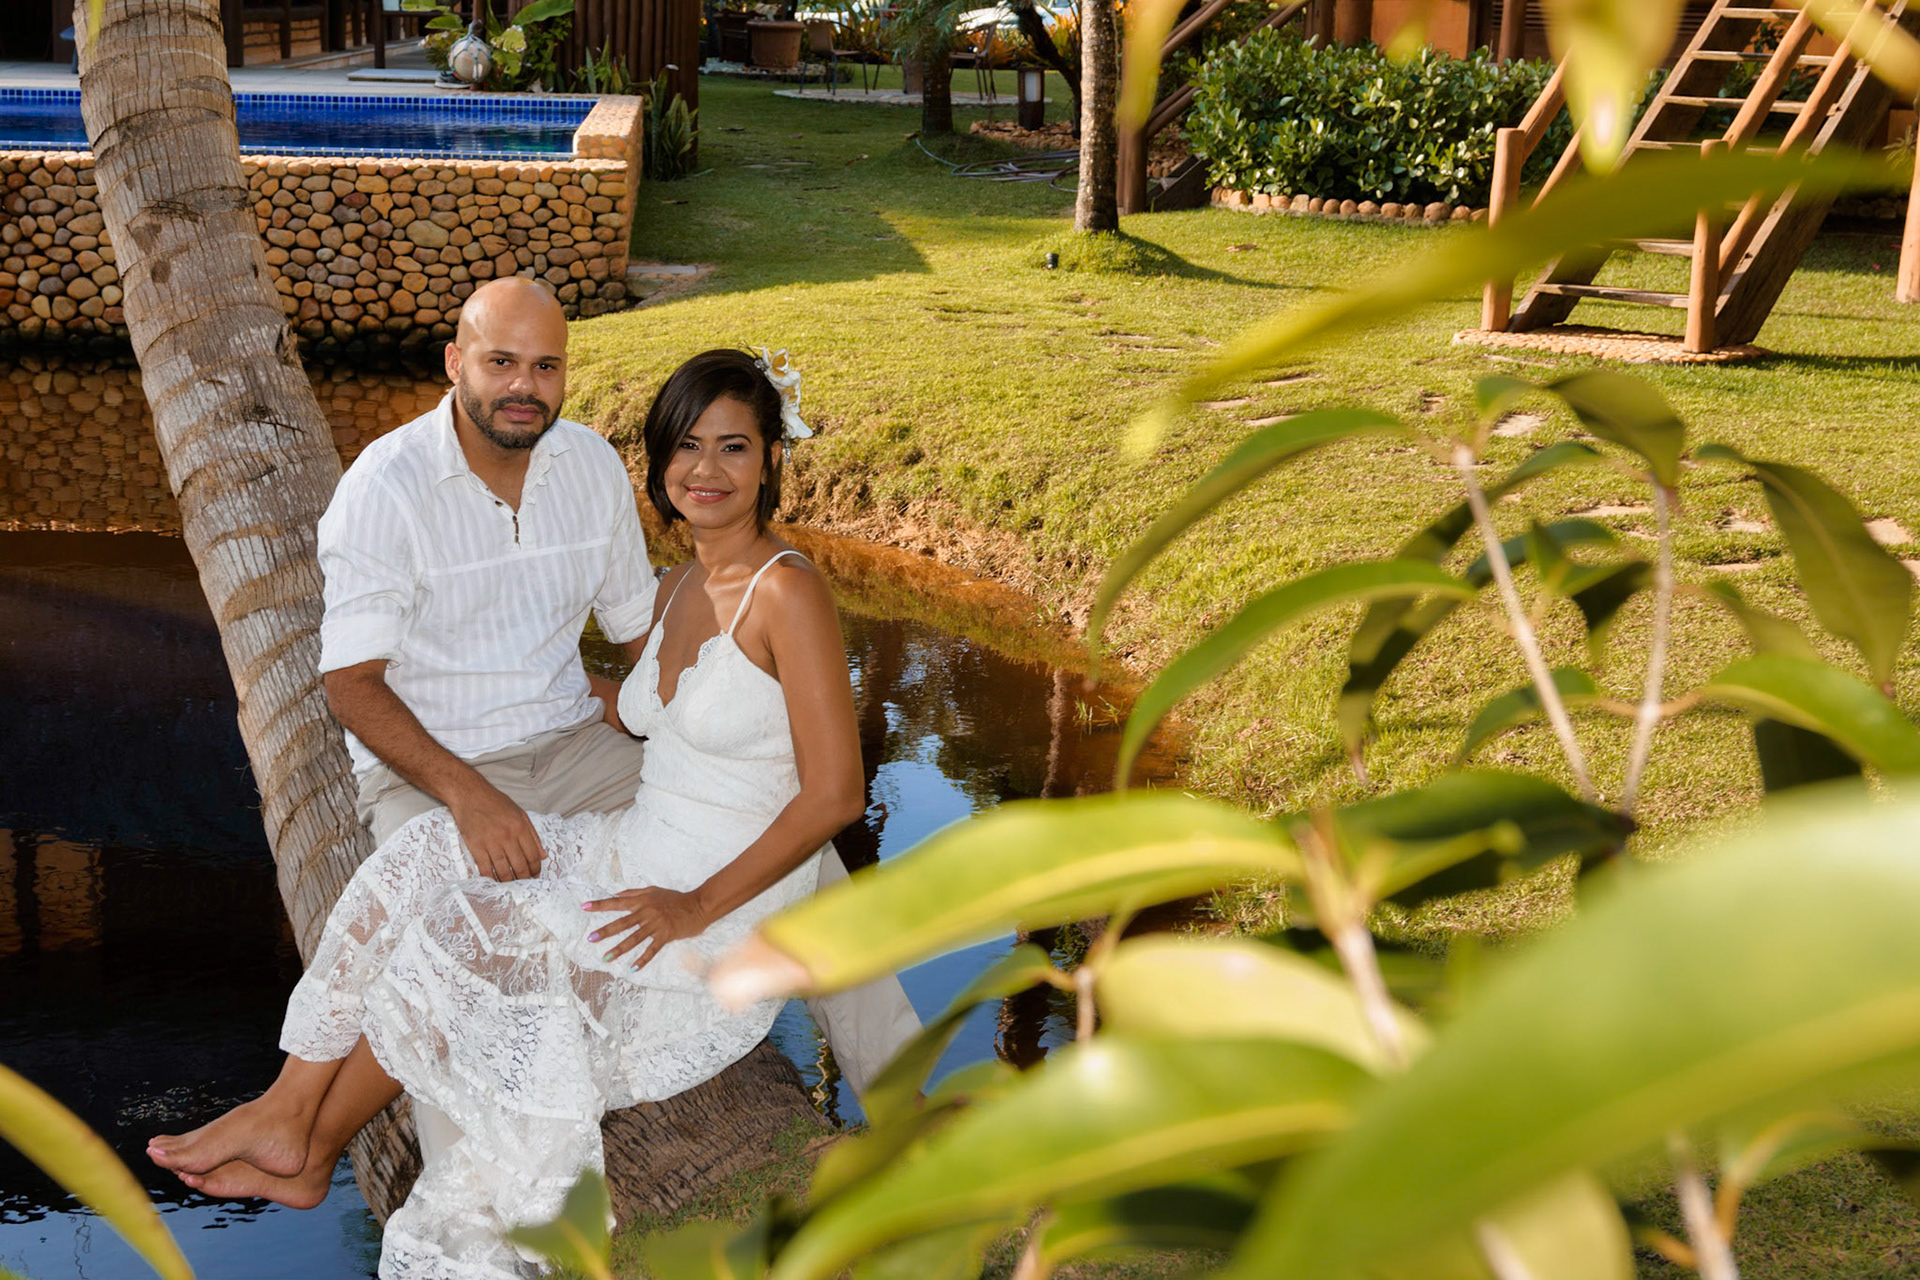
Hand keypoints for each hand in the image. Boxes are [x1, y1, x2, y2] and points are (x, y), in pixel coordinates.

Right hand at [446, 780, 544, 881]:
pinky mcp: (476, 846)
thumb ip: (533, 835)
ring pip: (503, 871)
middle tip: (525, 883)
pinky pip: (485, 869)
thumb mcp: (520, 814)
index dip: (536, 869)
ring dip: (509, 881)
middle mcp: (507, 836)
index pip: (533, 855)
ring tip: (512, 885)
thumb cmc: (495, 803)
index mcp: (520, 827)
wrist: (470, 794)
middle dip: (524, 878)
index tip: (535, 875)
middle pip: (520, 866)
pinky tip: (495, 882)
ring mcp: (491, 842)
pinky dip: (491, 878)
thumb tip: (544, 855)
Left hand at [584, 887, 709, 972]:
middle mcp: (646, 913)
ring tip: (606, 957)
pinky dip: (643, 959)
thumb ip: (634, 893)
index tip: (584, 907)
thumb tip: (616, 895)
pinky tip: (633, 968)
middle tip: (591, 939)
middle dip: (605, 931)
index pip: (617, 903)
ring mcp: (656, 925)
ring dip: (619, 949)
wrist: (698, 905)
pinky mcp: (665, 936)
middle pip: (622, 923)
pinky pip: (652, 949)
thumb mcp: (653, 891)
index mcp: (642, 901)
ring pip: (634, 938)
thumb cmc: (675, 898)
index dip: (600, 905)